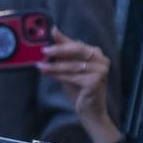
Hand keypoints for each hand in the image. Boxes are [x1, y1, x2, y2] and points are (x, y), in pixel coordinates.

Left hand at [39, 26, 121, 142]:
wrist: (90, 111)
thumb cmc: (79, 89)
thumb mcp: (69, 68)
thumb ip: (63, 53)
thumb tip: (53, 33)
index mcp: (96, 53)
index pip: (77, 43)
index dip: (63, 39)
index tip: (50, 32)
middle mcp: (102, 60)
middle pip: (77, 50)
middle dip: (59, 49)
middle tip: (44, 50)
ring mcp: (101, 71)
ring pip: (72, 65)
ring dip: (54, 66)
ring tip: (40, 65)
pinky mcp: (95, 81)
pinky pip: (72, 76)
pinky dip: (58, 75)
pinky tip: (48, 74)